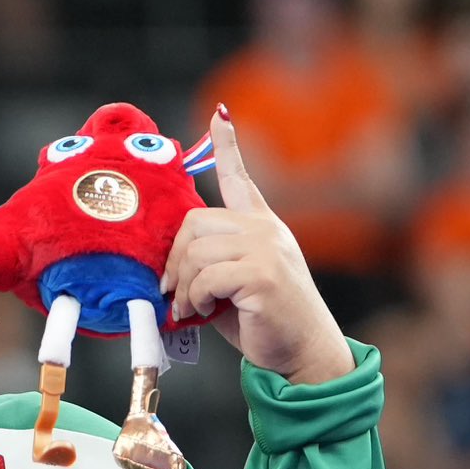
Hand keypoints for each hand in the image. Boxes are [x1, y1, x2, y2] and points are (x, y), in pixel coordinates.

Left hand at [159, 109, 355, 385]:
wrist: (303, 352)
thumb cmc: (263, 321)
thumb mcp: (233, 283)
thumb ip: (209, 262)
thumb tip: (166, 266)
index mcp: (261, 226)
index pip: (239, 178)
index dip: (228, 146)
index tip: (219, 116)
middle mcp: (265, 230)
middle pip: (195, 222)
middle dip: (174, 261)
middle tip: (173, 292)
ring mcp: (267, 249)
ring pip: (196, 252)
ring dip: (182, 287)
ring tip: (189, 308)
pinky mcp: (263, 275)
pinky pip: (206, 277)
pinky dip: (195, 299)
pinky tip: (203, 312)